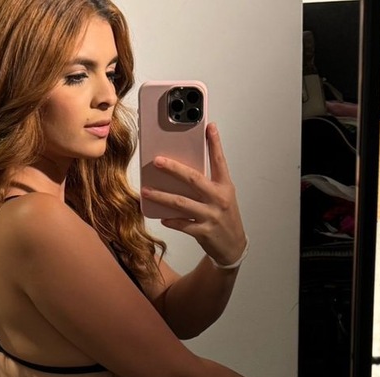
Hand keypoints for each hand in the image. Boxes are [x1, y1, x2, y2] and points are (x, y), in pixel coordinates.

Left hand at [140, 123, 246, 265]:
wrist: (233, 246)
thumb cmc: (225, 218)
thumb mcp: (223, 197)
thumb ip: (208, 184)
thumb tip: (183, 171)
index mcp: (224, 187)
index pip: (219, 161)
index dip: (215, 143)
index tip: (209, 126)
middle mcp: (219, 199)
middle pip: (193, 179)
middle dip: (174, 168)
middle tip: (157, 161)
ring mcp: (211, 216)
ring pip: (181, 203)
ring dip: (161, 196)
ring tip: (146, 191)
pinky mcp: (204, 232)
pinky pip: (182, 224)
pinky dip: (170, 220)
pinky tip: (161, 217)